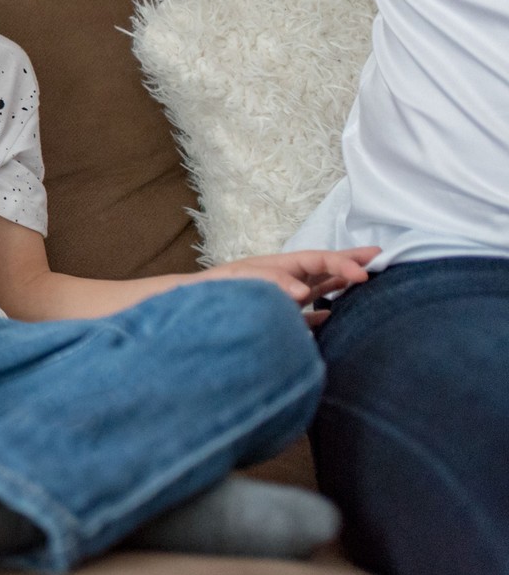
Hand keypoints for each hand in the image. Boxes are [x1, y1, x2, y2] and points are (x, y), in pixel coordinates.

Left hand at [192, 247, 379, 325]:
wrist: (192, 307)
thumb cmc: (215, 290)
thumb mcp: (243, 281)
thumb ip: (272, 282)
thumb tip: (304, 292)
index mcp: (281, 265)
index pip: (318, 259)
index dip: (342, 263)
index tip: (363, 273)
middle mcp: (286, 278)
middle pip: (325, 268)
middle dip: (351, 262)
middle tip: (381, 257)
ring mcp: (284, 297)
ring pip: (321, 287)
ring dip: (343, 284)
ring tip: (368, 281)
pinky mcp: (280, 317)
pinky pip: (309, 315)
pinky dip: (324, 314)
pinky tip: (335, 316)